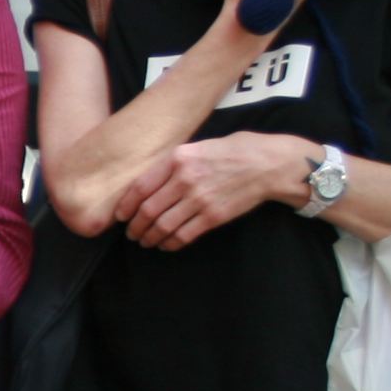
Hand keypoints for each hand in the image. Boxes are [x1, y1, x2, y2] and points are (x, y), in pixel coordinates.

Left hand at [115, 132, 315, 250]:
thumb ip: (175, 162)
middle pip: (148, 210)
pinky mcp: (214, 216)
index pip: (140, 187)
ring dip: (150, 238)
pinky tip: (167, 245)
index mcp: (178, 158)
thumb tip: (151, 181)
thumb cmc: (235, 151)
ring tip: (146, 241)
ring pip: (163, 226)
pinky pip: (184, 235)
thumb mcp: (199, 146)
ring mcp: (199, 199)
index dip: (126, 206)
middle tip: (132, 233)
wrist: (269, 163)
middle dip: (135, 226)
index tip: (121, 216)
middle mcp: (185, 178)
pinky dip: (171, 243)